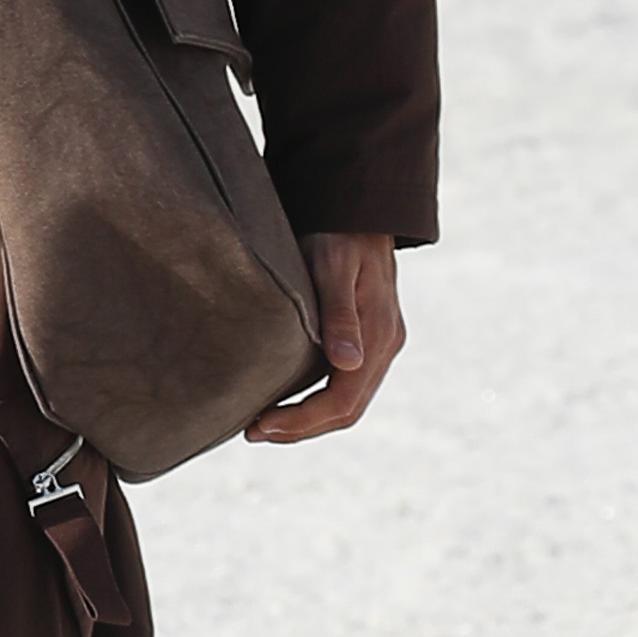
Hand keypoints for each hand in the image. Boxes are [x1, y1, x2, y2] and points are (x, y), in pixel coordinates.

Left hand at [244, 232, 403, 444]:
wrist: (360, 204)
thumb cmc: (339, 230)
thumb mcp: (334, 266)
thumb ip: (339, 314)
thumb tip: (347, 363)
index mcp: (378, 335)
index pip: (343, 400)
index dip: (302, 421)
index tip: (261, 426)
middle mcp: (383, 345)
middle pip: (346, 409)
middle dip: (300, 427)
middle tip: (254, 432)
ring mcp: (378, 342)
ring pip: (346, 400)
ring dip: (307, 418)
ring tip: (263, 423)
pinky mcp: (366, 336)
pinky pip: (344, 383)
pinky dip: (315, 399)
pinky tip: (286, 397)